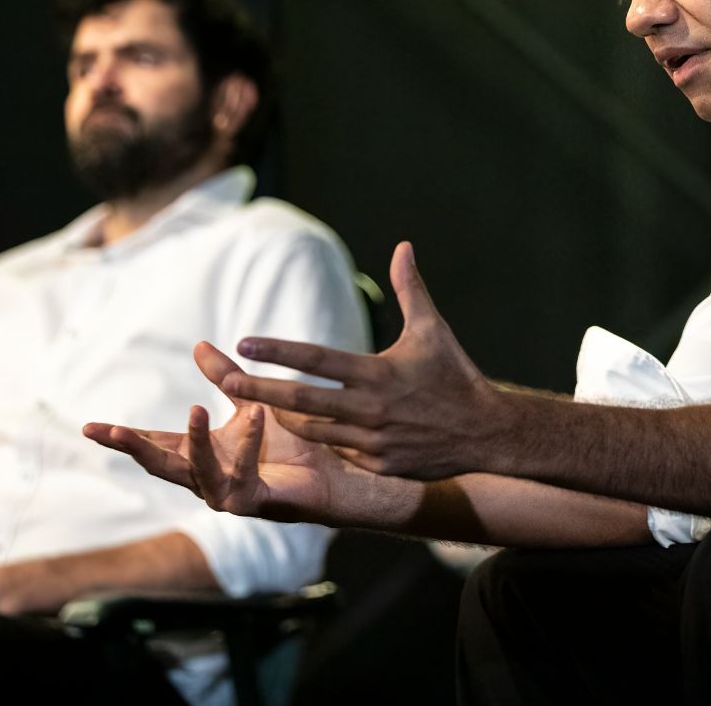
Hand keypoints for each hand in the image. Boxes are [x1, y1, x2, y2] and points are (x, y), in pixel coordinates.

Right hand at [85, 342, 357, 522]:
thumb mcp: (252, 402)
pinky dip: (248, 446)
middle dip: (133, 449)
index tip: (88, 427)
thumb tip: (198, 344)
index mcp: (203, 455)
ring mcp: (228, 496)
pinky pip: (243, 477)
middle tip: (108, 432)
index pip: (155, 446)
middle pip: (161, 465)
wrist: (335, 471)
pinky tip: (255, 418)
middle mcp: (208, 479)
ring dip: (195, 442)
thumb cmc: (294, 441)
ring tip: (195, 408)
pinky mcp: (256, 504)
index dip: (123, 438)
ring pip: (198, 474)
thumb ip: (225, 378)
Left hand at [222, 241, 504, 478]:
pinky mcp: (378, 465)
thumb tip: (403, 246)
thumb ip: (411, 288)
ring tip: (255, 409)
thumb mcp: (433, 329)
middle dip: (258, 391)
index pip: (317, 359)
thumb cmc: (454, 375)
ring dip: (283, 419)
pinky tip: (305, 433)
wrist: (485, 433)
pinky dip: (321, 441)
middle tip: (225, 382)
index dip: (278, 350)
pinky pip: (338, 452)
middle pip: (300, 400)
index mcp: (378, 373)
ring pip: (312, 430)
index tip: (244, 342)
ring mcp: (372, 441)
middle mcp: (370, 408)